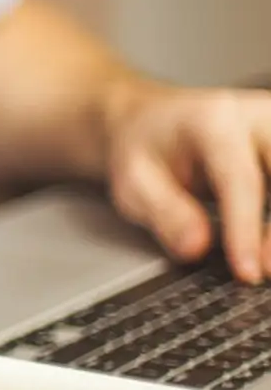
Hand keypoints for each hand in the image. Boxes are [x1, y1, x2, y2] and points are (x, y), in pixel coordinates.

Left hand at [105, 84, 270, 282]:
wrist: (149, 120)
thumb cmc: (143, 149)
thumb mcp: (132, 182)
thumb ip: (164, 214)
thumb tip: (196, 248)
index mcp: (214, 122)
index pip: (242, 180)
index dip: (247, 229)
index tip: (248, 271)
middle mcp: (257, 117)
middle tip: (266, 270)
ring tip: (268, 261)